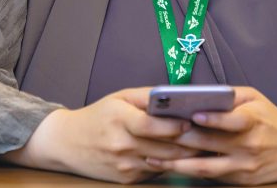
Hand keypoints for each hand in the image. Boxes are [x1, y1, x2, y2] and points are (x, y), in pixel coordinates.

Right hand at [2, 87, 197, 183]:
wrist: (66, 143)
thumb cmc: (97, 116)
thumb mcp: (118, 98)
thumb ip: (146, 97)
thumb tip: (175, 97)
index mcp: (118, 119)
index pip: (151, 125)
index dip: (174, 125)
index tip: (192, 121)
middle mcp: (121, 144)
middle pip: (163, 147)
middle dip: (189, 142)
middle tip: (209, 136)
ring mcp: (123, 164)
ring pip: (163, 162)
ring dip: (185, 156)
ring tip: (203, 146)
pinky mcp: (125, 179)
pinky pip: (154, 171)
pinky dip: (169, 164)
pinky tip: (182, 157)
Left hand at [149, 87, 276, 184]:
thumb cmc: (271, 117)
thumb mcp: (255, 98)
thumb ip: (228, 97)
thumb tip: (195, 95)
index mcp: (253, 121)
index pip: (232, 121)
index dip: (212, 119)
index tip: (191, 114)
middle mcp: (249, 146)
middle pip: (210, 144)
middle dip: (180, 140)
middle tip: (153, 135)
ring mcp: (245, 166)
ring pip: (206, 168)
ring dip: (177, 164)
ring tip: (153, 159)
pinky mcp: (243, 181)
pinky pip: (212, 178)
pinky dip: (190, 173)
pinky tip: (170, 168)